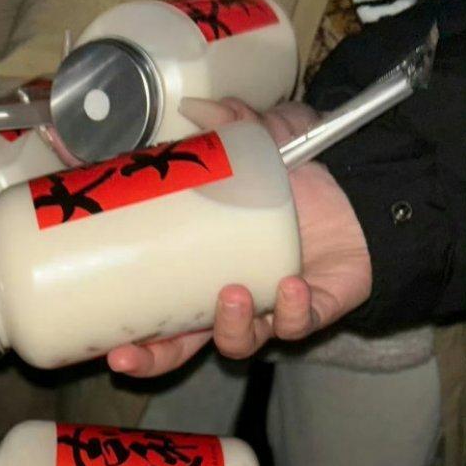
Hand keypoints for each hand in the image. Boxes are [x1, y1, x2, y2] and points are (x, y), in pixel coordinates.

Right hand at [106, 98, 371, 378]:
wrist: (364, 191)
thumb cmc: (301, 182)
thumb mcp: (261, 148)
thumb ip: (232, 128)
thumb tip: (196, 107)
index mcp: (199, 275)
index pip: (155, 316)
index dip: (129, 336)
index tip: (100, 342)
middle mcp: (227, 302)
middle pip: (180, 349)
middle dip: (151, 359)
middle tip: (124, 356)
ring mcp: (269, 312)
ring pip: (238, 342)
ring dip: (231, 326)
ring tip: (234, 294)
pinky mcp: (312, 312)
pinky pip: (297, 325)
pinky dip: (292, 310)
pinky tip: (292, 285)